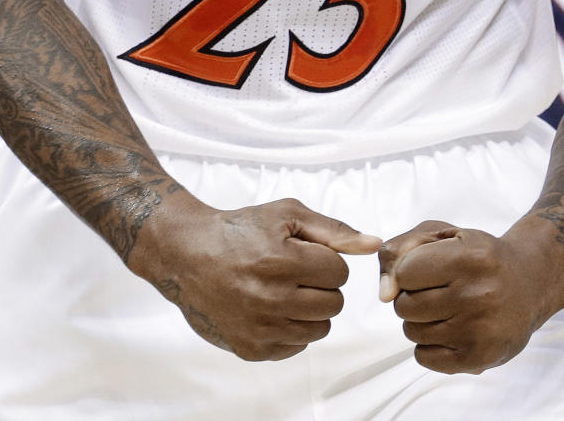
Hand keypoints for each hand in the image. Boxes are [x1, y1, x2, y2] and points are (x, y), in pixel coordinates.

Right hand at [140, 197, 380, 360]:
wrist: (188, 255)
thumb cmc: (241, 230)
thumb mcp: (287, 214)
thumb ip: (335, 230)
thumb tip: (375, 245)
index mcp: (283, 260)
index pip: (340, 273)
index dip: (327, 261)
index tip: (305, 254)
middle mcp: (272, 298)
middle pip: (334, 304)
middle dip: (322, 286)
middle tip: (297, 273)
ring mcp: (260, 328)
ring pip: (319, 329)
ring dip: (311, 310)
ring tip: (287, 290)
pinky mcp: (251, 349)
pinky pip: (296, 346)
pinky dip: (291, 329)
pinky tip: (271, 308)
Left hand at [378, 220, 555, 373]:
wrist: (529, 281)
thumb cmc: (478, 254)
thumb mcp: (444, 233)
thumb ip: (402, 249)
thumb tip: (384, 294)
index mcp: (469, 258)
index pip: (404, 272)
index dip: (409, 271)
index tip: (427, 268)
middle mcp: (477, 295)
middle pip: (404, 305)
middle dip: (411, 297)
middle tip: (435, 291)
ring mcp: (479, 330)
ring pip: (411, 332)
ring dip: (419, 321)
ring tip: (445, 309)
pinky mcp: (479, 358)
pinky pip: (424, 358)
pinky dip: (429, 346)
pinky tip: (450, 330)